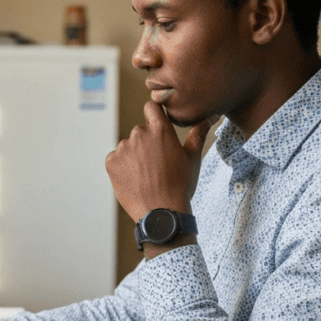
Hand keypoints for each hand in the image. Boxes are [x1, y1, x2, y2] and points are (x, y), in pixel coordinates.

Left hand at [105, 102, 216, 221]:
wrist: (161, 212)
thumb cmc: (180, 185)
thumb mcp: (193, 158)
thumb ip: (197, 134)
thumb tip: (209, 118)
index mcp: (160, 130)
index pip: (151, 107)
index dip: (154, 115)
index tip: (157, 125)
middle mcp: (140, 134)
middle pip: (141, 131)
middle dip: (147, 144)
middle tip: (157, 165)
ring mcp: (123, 148)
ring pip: (128, 147)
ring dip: (134, 156)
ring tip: (146, 176)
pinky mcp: (111, 162)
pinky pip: (115, 159)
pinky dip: (122, 167)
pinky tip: (134, 180)